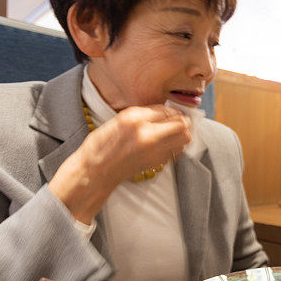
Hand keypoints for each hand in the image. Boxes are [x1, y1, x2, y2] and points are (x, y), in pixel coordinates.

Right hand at [50, 105, 190, 223]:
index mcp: (134, 118)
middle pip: (182, 124)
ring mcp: (154, 149)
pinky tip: (168, 143)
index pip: (166, 110)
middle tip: (180, 120)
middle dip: (183, 120)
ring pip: (184, 138)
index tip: (174, 112)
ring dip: (183, 133)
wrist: (96, 170)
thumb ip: (143, 114)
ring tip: (175, 131)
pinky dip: (177, 145)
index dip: (174, 110)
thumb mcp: (119, 120)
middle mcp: (147, 133)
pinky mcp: (156, 162)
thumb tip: (164, 112)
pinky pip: (177, 150)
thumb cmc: (103, 145)